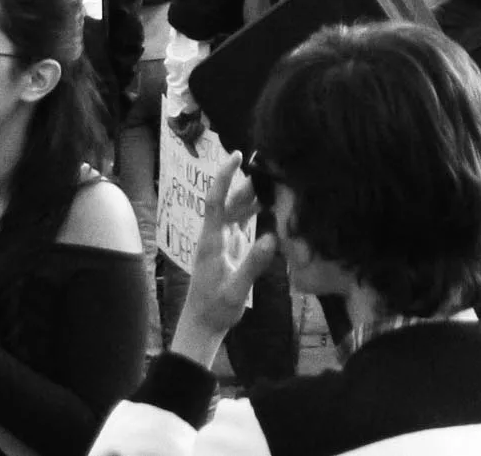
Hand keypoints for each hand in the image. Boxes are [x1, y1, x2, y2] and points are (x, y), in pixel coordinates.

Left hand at [178, 160, 273, 350]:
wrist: (203, 326)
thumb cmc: (215, 309)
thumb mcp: (235, 290)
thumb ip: (252, 264)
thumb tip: (273, 237)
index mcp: (212, 240)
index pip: (216, 200)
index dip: (225, 176)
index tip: (238, 155)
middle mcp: (216, 235)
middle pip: (231, 200)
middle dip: (248, 182)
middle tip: (273, 167)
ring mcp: (223, 241)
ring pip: (238, 210)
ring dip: (254, 196)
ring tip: (277, 182)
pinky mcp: (231, 249)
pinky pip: (243, 223)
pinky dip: (256, 212)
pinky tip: (271, 207)